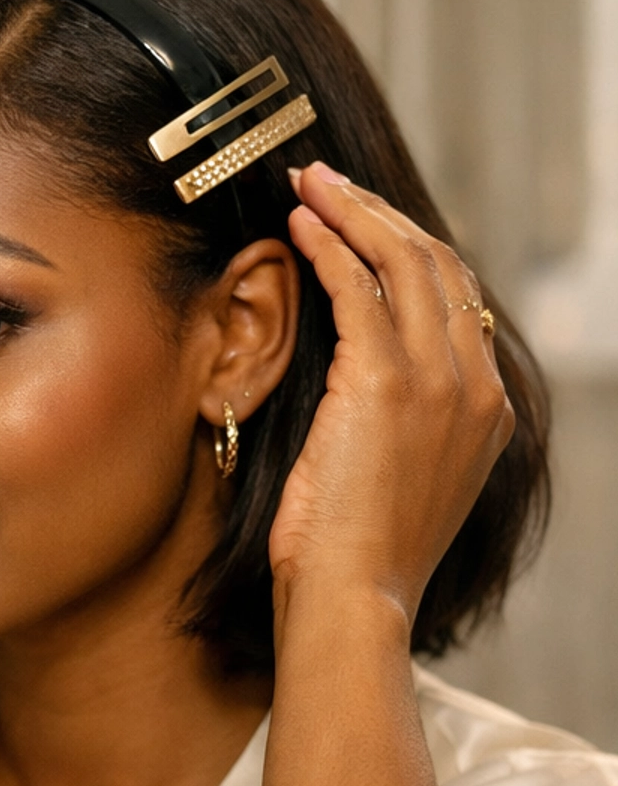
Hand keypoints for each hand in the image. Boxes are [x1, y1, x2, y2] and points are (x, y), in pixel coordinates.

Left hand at [266, 161, 514, 639]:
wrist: (353, 603)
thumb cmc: (355, 565)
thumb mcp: (396, 487)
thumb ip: (400, 431)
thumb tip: (363, 397)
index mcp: (489, 414)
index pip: (458, 304)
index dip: (410, 252)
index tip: (363, 226)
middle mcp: (477, 388)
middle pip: (439, 267)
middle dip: (381, 214)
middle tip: (329, 182)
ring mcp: (440, 382)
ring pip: (404, 261)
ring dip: (354, 211)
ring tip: (309, 183)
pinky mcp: (388, 382)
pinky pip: (359, 288)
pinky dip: (328, 245)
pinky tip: (298, 224)